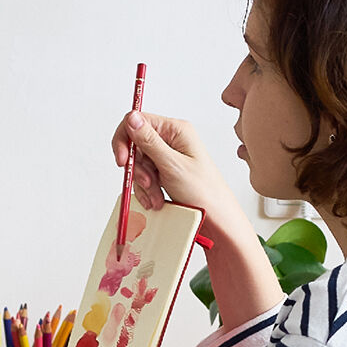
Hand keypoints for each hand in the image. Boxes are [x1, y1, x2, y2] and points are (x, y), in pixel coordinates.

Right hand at [111, 110, 279, 323]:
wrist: (223, 230)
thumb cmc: (208, 199)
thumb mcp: (175, 168)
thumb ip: (150, 142)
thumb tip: (132, 116)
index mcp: (179, 130)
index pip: (136, 120)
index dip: (124, 139)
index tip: (123, 162)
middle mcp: (174, 142)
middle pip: (133, 145)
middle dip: (137, 169)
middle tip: (151, 186)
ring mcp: (169, 162)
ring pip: (136, 168)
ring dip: (143, 186)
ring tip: (162, 200)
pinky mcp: (166, 182)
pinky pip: (143, 184)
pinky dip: (148, 196)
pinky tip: (163, 205)